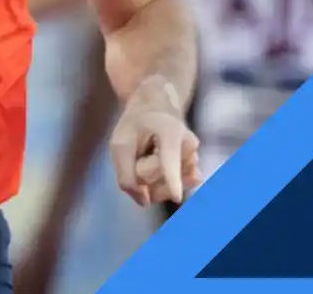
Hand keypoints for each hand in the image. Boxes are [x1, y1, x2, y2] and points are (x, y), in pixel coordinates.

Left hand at [108, 81, 201, 207]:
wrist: (158, 110)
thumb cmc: (136, 125)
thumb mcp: (119, 144)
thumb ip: (126, 175)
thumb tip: (145, 202)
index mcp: (170, 131)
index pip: (168, 159)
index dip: (171, 178)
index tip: (176, 197)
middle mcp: (189, 147)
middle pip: (152, 177)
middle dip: (139, 169)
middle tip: (142, 146)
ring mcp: (193, 163)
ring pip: (161, 188)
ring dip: (148, 177)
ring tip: (152, 154)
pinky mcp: (192, 175)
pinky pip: (167, 192)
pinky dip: (157, 184)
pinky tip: (160, 164)